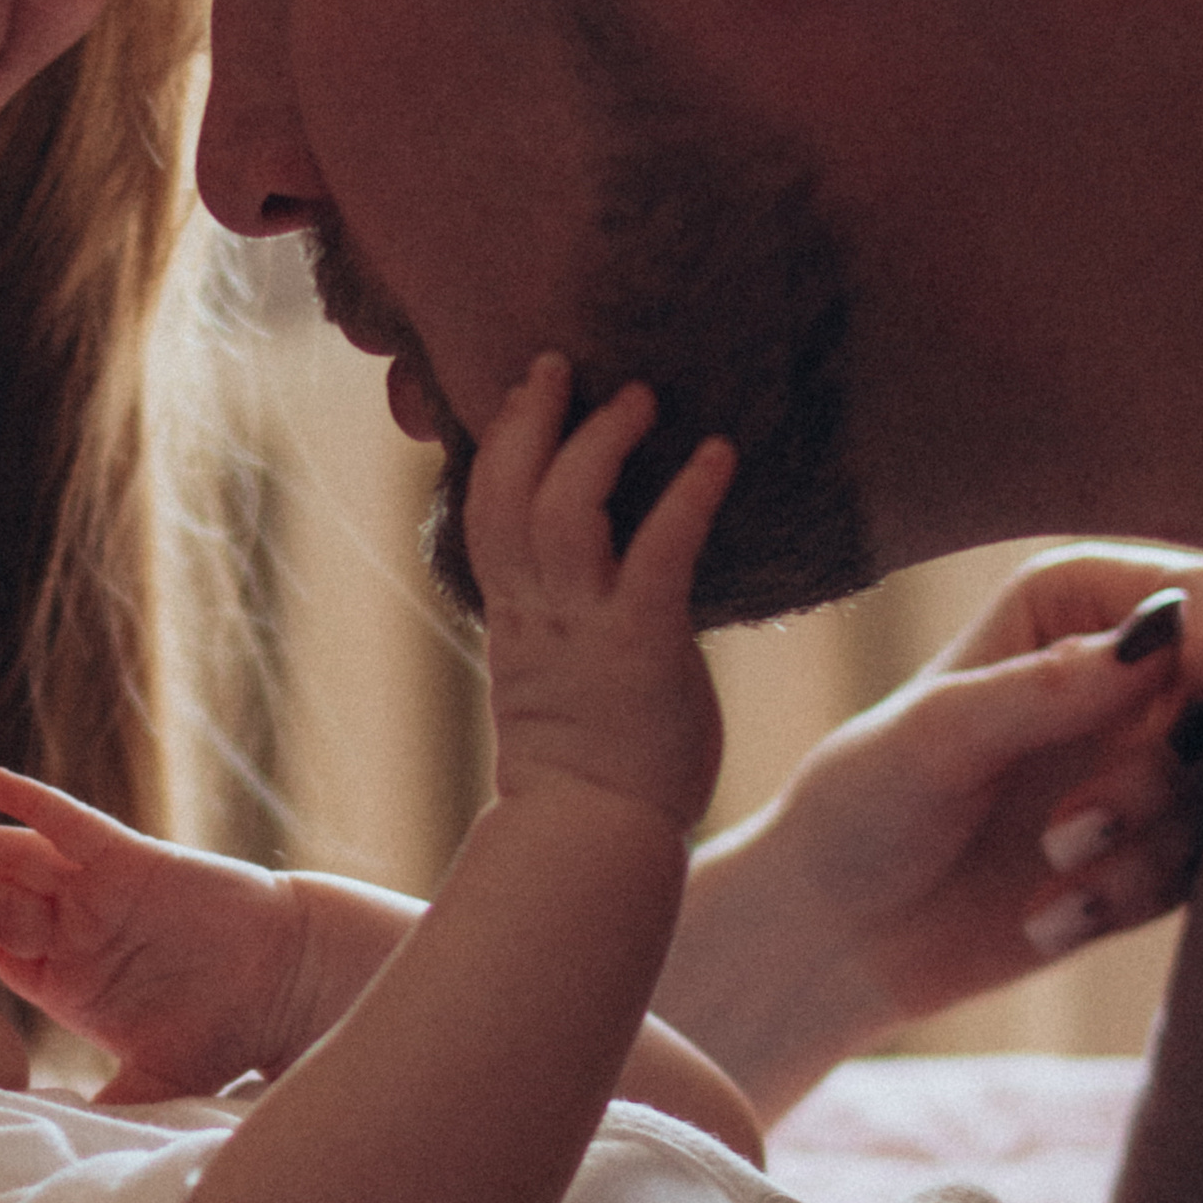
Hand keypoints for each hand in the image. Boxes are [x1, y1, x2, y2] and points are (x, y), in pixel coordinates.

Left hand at [0, 768, 311, 1100]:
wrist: (287, 981)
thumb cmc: (223, 1030)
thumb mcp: (151, 1081)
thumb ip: (101, 1110)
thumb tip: (53, 1156)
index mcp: (60, 976)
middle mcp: (68, 927)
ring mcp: (94, 890)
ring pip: (15, 861)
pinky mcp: (128, 859)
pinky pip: (73, 826)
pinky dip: (35, 804)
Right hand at [462, 356, 736, 830]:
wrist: (592, 838)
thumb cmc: (590, 776)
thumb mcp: (557, 688)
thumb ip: (563, 633)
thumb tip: (595, 597)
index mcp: (514, 623)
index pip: (485, 517)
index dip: (495, 450)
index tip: (516, 399)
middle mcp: (537, 615)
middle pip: (508, 493)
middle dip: (529, 421)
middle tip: (558, 365)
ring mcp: (583, 629)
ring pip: (565, 511)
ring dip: (600, 443)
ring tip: (639, 397)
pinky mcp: (641, 646)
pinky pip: (659, 554)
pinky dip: (686, 498)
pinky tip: (718, 456)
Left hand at [742, 548, 1202, 1026]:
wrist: (835, 936)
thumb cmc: (860, 810)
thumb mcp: (936, 738)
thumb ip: (1046, 686)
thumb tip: (1164, 632)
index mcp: (1063, 610)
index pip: (1190, 591)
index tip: (1191, 702)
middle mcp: (1114, 680)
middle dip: (1165, 767)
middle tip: (1076, 824)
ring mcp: (1133, 767)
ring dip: (1144, 842)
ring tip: (1050, 866)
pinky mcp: (1142, 851)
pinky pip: (1192, 869)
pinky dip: (1127, 896)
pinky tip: (1045, 918)